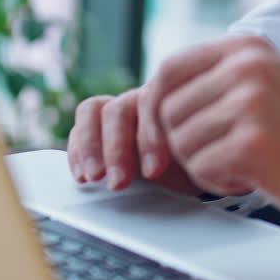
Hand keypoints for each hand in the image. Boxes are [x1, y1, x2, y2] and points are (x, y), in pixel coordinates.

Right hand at [67, 88, 200, 196]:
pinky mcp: (97, 129)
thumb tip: (196, 162)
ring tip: (93, 177)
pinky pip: (79, 130)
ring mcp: (117, 111)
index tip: (154, 171)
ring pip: (92, 112)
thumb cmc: (199, 159)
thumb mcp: (202, 158)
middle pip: (118, 109)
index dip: (150, 137)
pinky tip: (83, 176)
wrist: (195, 165)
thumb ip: (196, 154)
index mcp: (171, 97)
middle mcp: (141, 98)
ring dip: (90, 147)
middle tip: (118, 181)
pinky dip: (78, 153)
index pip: (152, 103)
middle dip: (116, 149)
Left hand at [141, 36, 279, 224]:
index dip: (153, 110)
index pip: (167, 71)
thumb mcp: (267, 82)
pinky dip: (220, 183)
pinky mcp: (253, 142)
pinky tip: (253, 177)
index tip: (158, 140)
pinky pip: (200, 169)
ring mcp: (250, 102)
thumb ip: (218, 80)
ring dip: (204, 165)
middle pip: (167, 113)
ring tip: (246, 163)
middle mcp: (246, 67)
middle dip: (184, 145)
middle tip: (225, 155)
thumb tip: (149, 102)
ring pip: (180, 143)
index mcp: (245, 47)